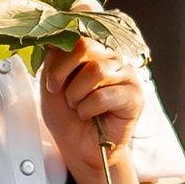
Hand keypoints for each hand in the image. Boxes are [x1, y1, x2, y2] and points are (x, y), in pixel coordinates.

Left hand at [39, 38, 144, 183]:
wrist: (79, 147)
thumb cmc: (67, 117)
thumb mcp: (50, 84)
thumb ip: (53, 58)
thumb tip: (56, 38)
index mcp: (91, 51)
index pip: (75, 35)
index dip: (59, 61)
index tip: (52, 84)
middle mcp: (110, 57)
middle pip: (85, 47)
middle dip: (65, 76)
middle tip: (65, 97)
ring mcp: (126, 74)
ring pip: (96, 71)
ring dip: (77, 95)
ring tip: (79, 107)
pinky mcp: (135, 95)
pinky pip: (106, 94)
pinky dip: (89, 108)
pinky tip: (91, 115)